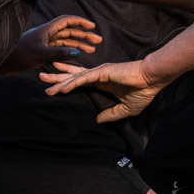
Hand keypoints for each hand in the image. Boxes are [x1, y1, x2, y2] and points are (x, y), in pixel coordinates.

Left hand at [5, 15, 100, 73]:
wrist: (2, 63)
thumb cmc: (18, 56)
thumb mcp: (39, 55)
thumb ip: (59, 53)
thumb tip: (77, 52)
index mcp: (46, 30)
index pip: (66, 21)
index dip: (80, 22)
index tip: (92, 27)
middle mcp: (46, 35)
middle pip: (69, 31)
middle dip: (83, 35)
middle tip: (98, 41)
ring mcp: (44, 44)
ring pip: (65, 42)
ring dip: (78, 45)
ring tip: (91, 51)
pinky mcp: (42, 53)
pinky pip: (60, 50)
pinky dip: (69, 52)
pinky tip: (77, 57)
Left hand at [40, 57, 165, 122]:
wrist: (152, 80)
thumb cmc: (143, 91)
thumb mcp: (126, 109)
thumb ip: (111, 114)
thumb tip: (97, 120)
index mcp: (103, 81)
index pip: (80, 81)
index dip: (67, 83)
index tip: (54, 87)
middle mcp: (98, 75)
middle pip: (72, 76)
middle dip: (56, 77)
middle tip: (40, 78)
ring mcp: (99, 72)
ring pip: (74, 77)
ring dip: (59, 80)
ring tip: (44, 82)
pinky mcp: (102, 72)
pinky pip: (83, 78)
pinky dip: (71, 83)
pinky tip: (61, 88)